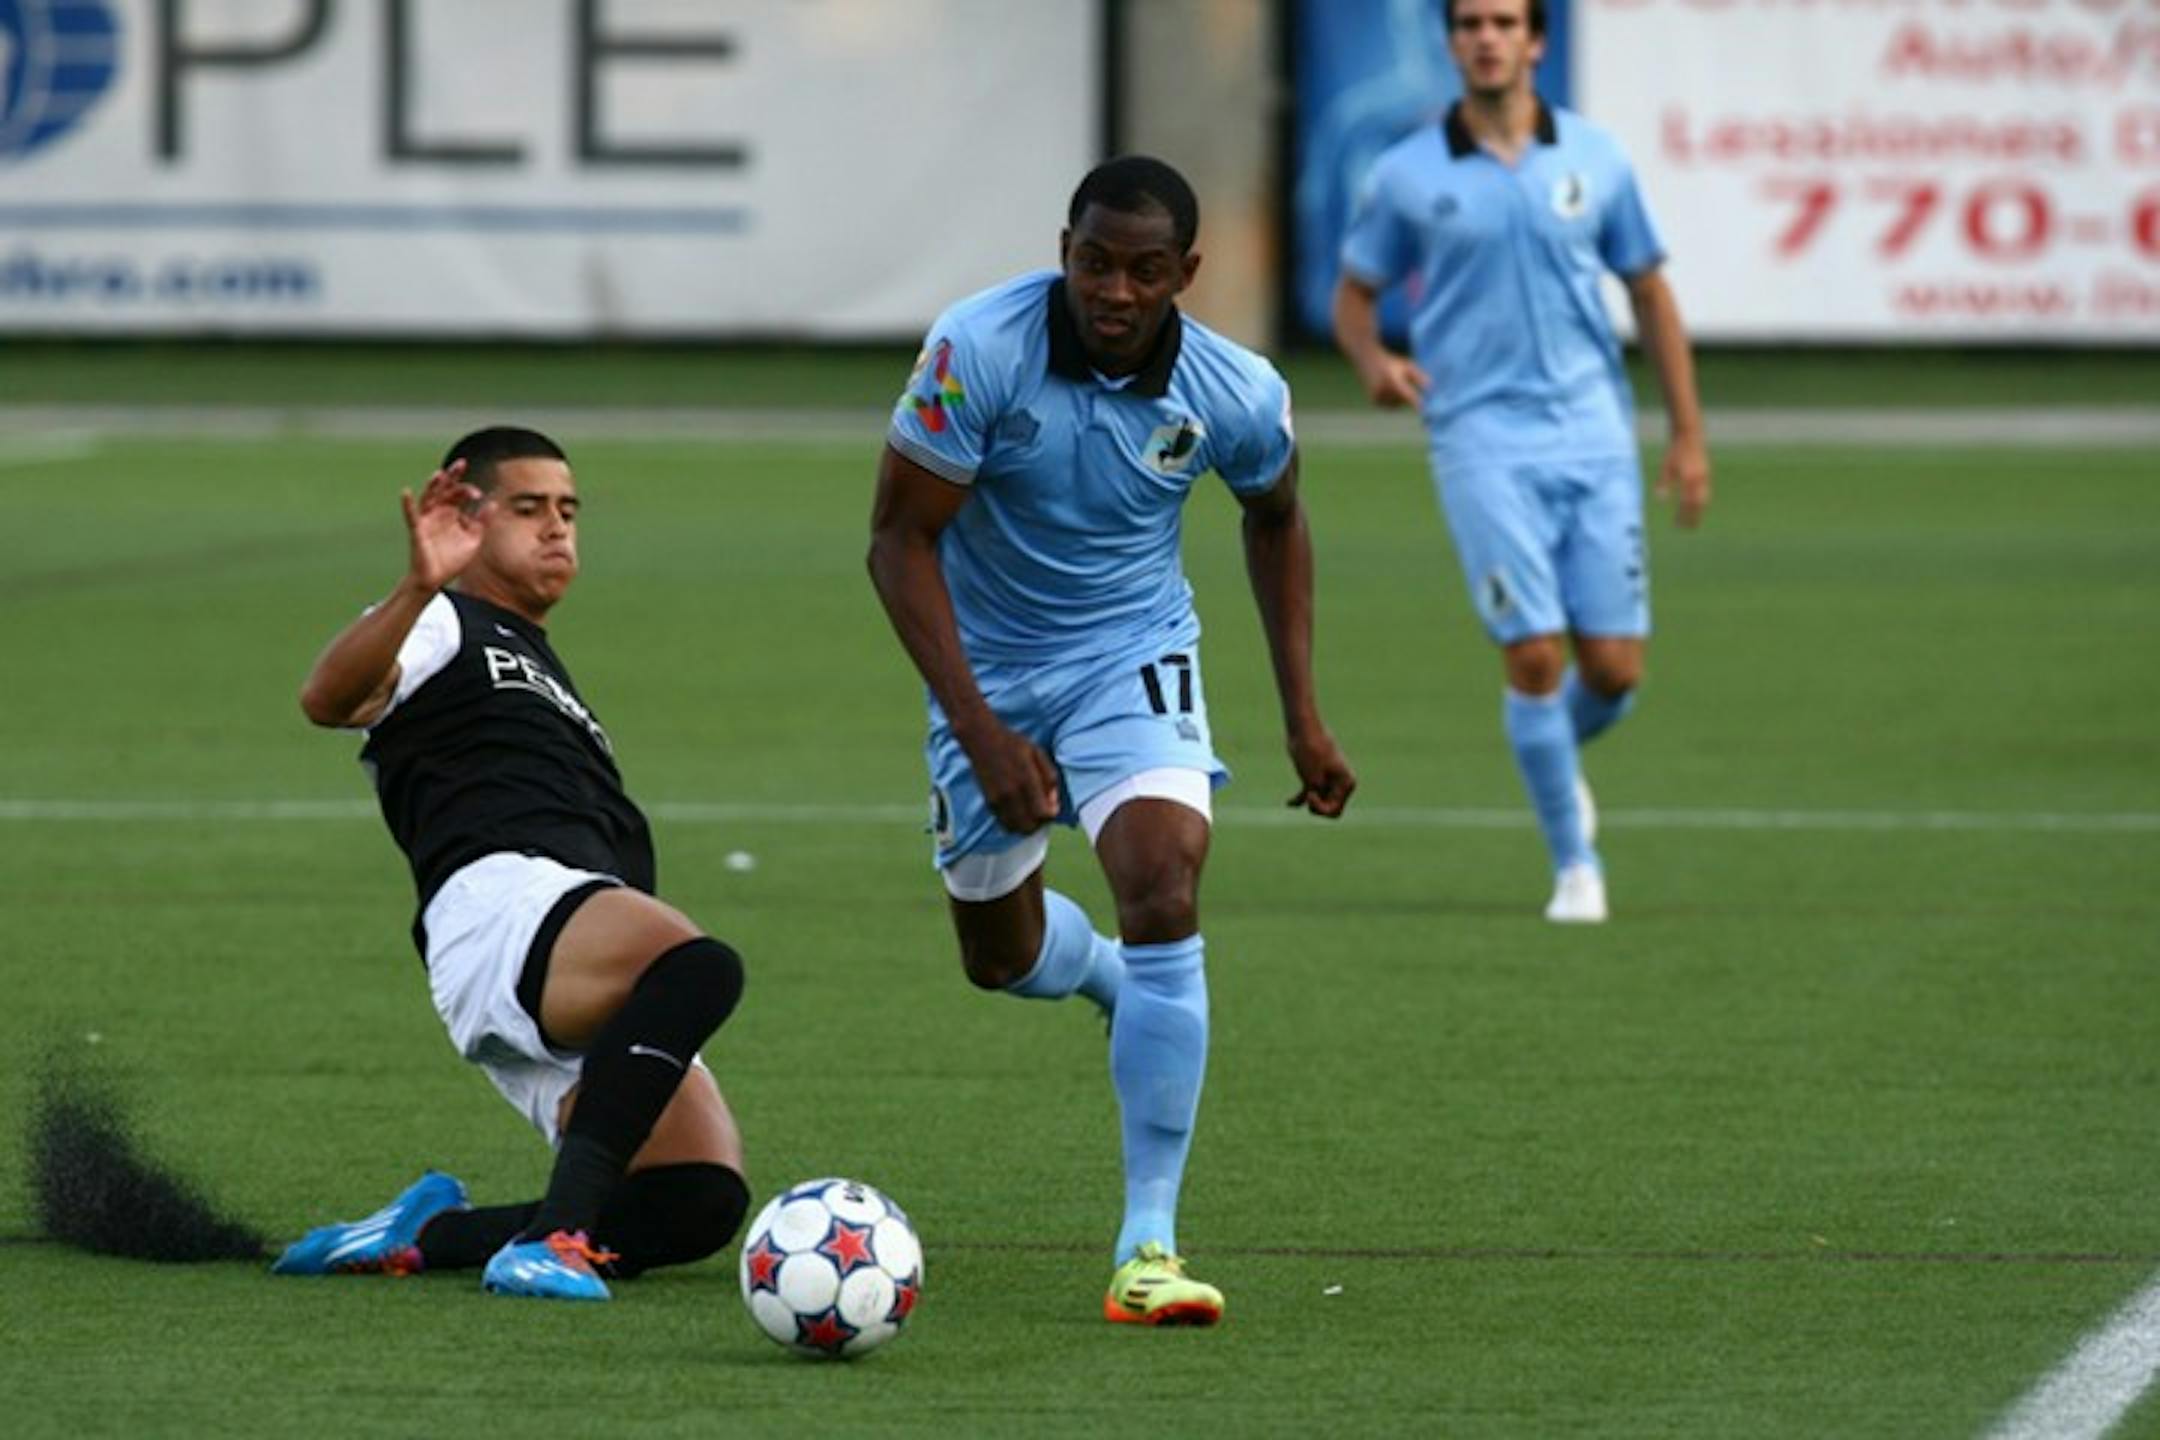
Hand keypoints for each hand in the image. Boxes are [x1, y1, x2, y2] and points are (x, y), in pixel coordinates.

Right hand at [401, 459, 487, 590]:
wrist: (437, 579)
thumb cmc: (452, 559)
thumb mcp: (473, 539)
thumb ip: (482, 521)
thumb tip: (493, 502)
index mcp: (452, 512)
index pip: (460, 493)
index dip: (469, 489)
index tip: (480, 494)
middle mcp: (439, 512)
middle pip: (445, 489)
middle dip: (452, 476)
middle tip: (462, 463)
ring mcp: (427, 519)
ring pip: (429, 497)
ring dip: (434, 485)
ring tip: (439, 475)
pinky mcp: (417, 530)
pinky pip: (411, 515)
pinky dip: (407, 504)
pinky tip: (406, 492)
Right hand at [962, 720, 1060, 835]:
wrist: (982, 739)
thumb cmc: (1013, 744)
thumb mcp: (1038, 753)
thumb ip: (1049, 777)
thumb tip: (1053, 802)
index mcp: (1026, 780)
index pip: (1043, 814)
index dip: (1051, 814)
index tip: (1052, 806)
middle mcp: (1011, 794)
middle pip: (1029, 827)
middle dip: (1039, 823)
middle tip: (1042, 811)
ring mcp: (998, 800)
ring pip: (1015, 829)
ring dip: (1025, 825)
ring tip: (1030, 812)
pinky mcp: (989, 802)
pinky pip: (1004, 824)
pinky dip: (1013, 822)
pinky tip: (1018, 810)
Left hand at [1284, 724, 1356, 818]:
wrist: (1303, 730)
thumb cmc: (1311, 751)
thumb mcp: (1313, 779)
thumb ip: (1318, 797)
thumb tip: (1315, 806)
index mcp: (1347, 783)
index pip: (1335, 810)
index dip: (1320, 808)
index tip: (1310, 795)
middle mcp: (1341, 783)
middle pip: (1330, 810)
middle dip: (1317, 808)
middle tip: (1307, 795)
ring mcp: (1329, 781)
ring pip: (1320, 804)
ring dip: (1308, 803)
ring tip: (1298, 797)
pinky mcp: (1316, 777)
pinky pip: (1309, 795)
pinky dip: (1299, 800)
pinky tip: (1287, 803)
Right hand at [1360, 353, 1428, 409]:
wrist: (1369, 360)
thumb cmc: (1392, 363)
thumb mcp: (1408, 366)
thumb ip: (1419, 377)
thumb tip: (1431, 390)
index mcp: (1392, 380)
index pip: (1408, 395)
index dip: (1417, 403)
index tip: (1425, 410)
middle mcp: (1383, 390)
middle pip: (1403, 401)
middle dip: (1407, 394)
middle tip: (1400, 381)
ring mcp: (1377, 397)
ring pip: (1397, 405)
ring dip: (1400, 398)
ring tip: (1393, 384)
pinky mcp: (1375, 401)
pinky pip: (1390, 406)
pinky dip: (1393, 401)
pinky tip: (1388, 389)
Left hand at [1656, 434, 1710, 529]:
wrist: (1689, 435)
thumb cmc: (1674, 451)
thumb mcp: (1666, 466)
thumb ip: (1664, 483)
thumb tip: (1661, 499)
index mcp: (1688, 478)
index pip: (1686, 503)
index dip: (1683, 515)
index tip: (1677, 525)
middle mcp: (1699, 479)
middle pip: (1698, 504)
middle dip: (1694, 518)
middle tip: (1689, 529)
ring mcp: (1705, 476)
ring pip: (1704, 499)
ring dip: (1699, 511)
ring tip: (1693, 520)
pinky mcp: (1706, 473)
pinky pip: (1705, 492)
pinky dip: (1701, 501)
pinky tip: (1696, 506)